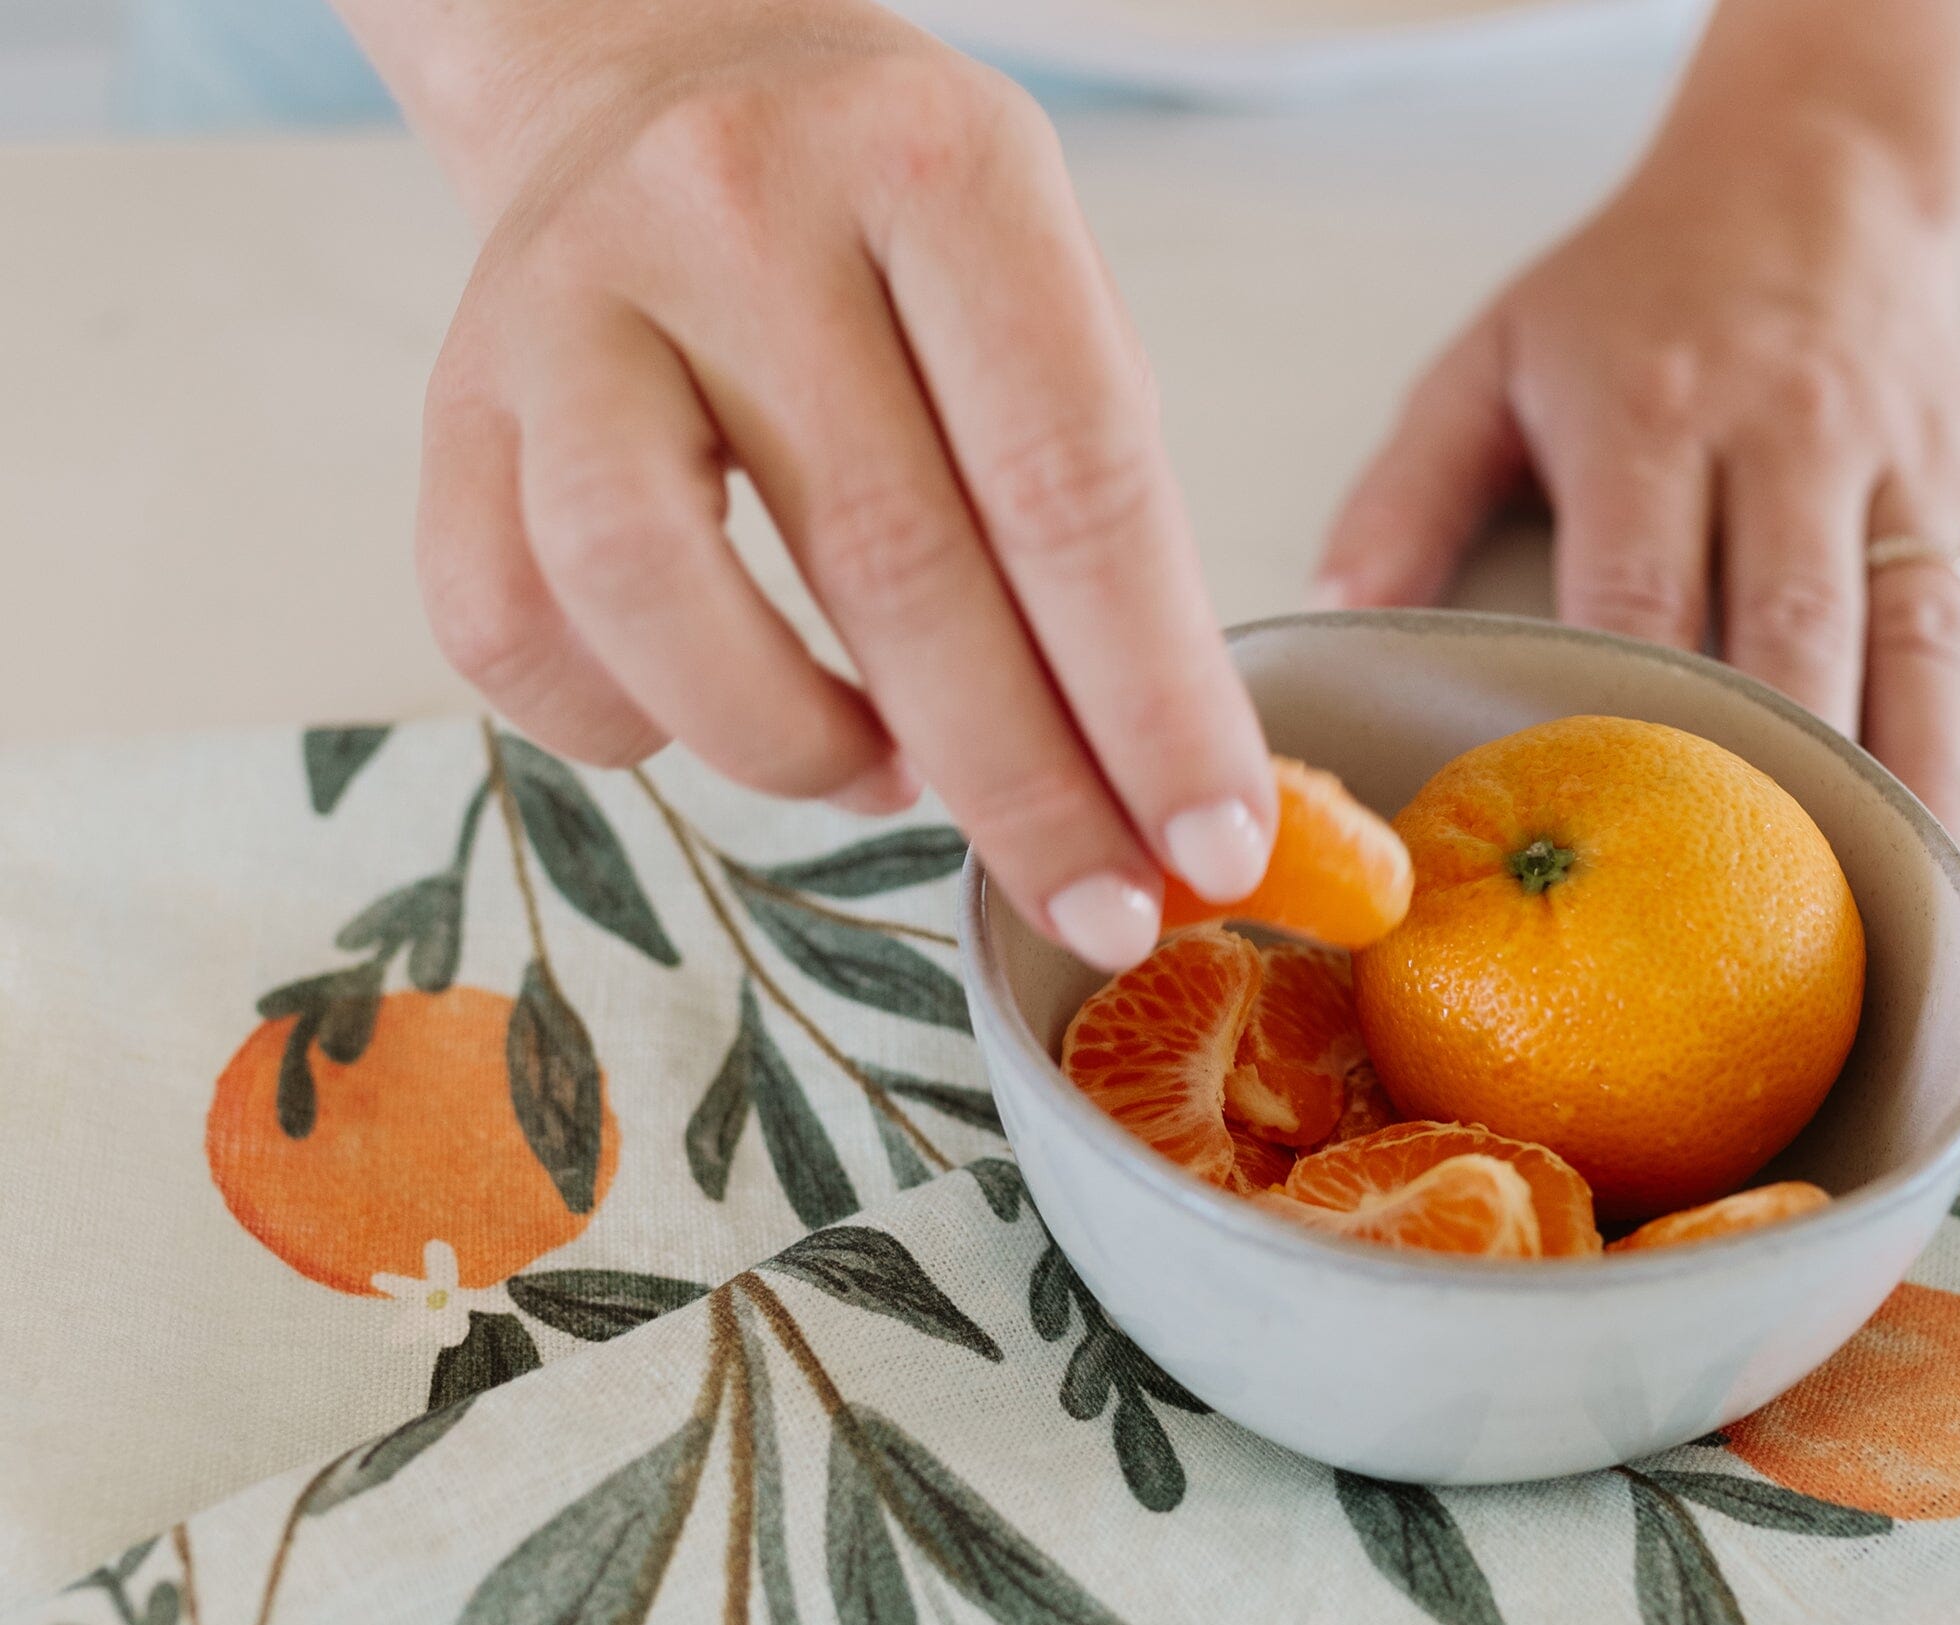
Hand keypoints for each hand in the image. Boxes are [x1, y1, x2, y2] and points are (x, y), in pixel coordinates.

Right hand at [405, 0, 1273, 968]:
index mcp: (941, 165)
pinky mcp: (455, 396)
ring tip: (884, 775)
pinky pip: (507, 628)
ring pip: (653, 598)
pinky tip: (717, 715)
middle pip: (893, 567)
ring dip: (799, 753)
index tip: (1213, 851)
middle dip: (1023, 793)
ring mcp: (570, 297)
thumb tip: (1157, 792)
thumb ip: (1097, 520)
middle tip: (1102, 913)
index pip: (1072, 484)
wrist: (657, 70)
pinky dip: (628, 728)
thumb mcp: (1039, 295)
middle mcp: (737, 205)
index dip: (1153, 703)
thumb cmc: (887, 231)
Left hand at [1315, 134, 1959, 854]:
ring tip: (1912, 899)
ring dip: (1919, 769)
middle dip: (1786, 768)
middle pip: (1795, 624)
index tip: (1624, 840)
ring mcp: (1905, 467)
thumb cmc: (1633, 295)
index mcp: (1652, 419)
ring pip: (1922, 630)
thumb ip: (1409, 492)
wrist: (1814, 166)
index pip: (1642, 590)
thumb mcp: (1492, 359)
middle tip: (1772, 912)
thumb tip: (1334, 619)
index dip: (1637, 713)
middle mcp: (1789, 441)